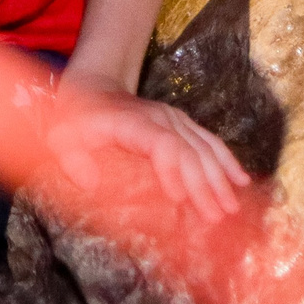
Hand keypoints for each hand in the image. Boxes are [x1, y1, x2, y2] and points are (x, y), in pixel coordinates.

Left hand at [46, 94, 250, 222]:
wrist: (92, 86)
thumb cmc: (76, 119)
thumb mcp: (62, 137)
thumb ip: (72, 160)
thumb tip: (90, 183)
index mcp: (132, 122)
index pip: (161, 144)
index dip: (174, 170)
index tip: (180, 199)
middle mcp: (159, 118)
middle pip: (189, 150)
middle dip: (204, 184)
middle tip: (216, 216)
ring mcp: (174, 118)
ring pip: (204, 147)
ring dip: (220, 178)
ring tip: (231, 207)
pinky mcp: (182, 123)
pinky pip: (209, 141)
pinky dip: (226, 160)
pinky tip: (242, 180)